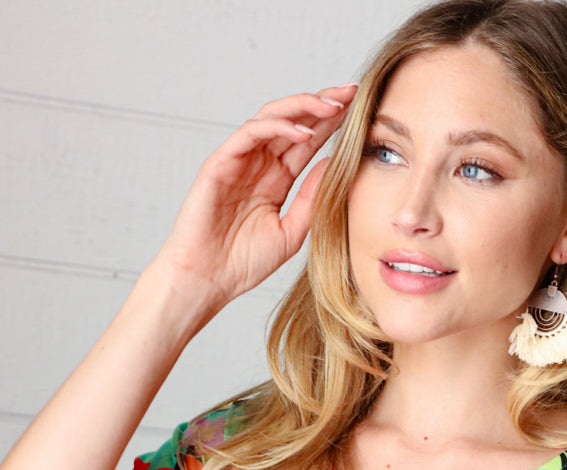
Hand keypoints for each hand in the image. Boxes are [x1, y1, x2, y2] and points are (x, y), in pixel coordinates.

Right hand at [152, 84, 357, 315]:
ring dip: (303, 108)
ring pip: (272, 118)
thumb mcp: (291, 231)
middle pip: (292, 121)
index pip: (306, 141)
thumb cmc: (242, 263)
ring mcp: (238, 161)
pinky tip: (304, 132)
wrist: (206, 281)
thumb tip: (334, 165)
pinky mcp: (220, 163)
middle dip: (322, 103)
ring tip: (333, 106)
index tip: (359, 110)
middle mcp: (257, 164)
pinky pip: (251, 133)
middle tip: (351, 91)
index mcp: (275, 179)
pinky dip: (278, 128)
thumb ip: (311, 199)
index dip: (331, 123)